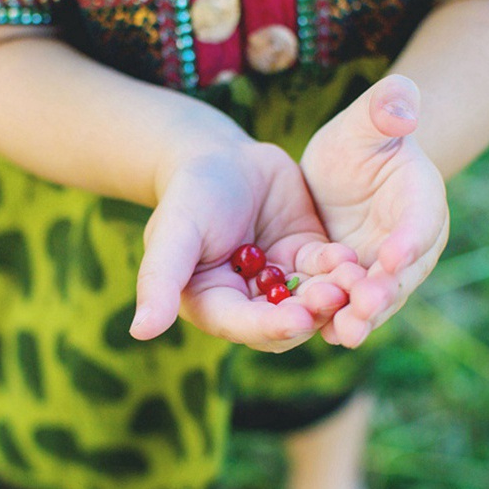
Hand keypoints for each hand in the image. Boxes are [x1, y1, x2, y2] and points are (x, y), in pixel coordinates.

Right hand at [129, 141, 363, 352]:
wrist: (220, 156)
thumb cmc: (188, 195)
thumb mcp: (172, 234)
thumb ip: (158, 280)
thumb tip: (139, 332)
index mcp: (213, 304)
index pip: (242, 325)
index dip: (269, 326)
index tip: (295, 320)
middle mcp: (249, 302)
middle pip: (285, 321)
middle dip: (311, 312)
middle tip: (334, 295)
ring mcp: (280, 282)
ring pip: (313, 299)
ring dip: (333, 294)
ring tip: (349, 278)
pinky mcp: (306, 259)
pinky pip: (329, 271)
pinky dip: (340, 268)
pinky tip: (347, 257)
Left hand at [300, 74, 448, 347]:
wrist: (341, 173)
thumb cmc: (359, 142)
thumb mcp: (366, 122)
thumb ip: (385, 109)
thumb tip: (404, 101)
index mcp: (421, 201)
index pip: (421, 222)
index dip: (410, 240)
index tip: (391, 256)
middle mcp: (409, 243)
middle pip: (401, 273)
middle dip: (384, 291)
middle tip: (364, 307)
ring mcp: (382, 269)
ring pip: (374, 297)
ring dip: (360, 316)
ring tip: (341, 333)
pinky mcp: (354, 283)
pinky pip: (346, 302)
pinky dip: (334, 318)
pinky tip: (316, 334)